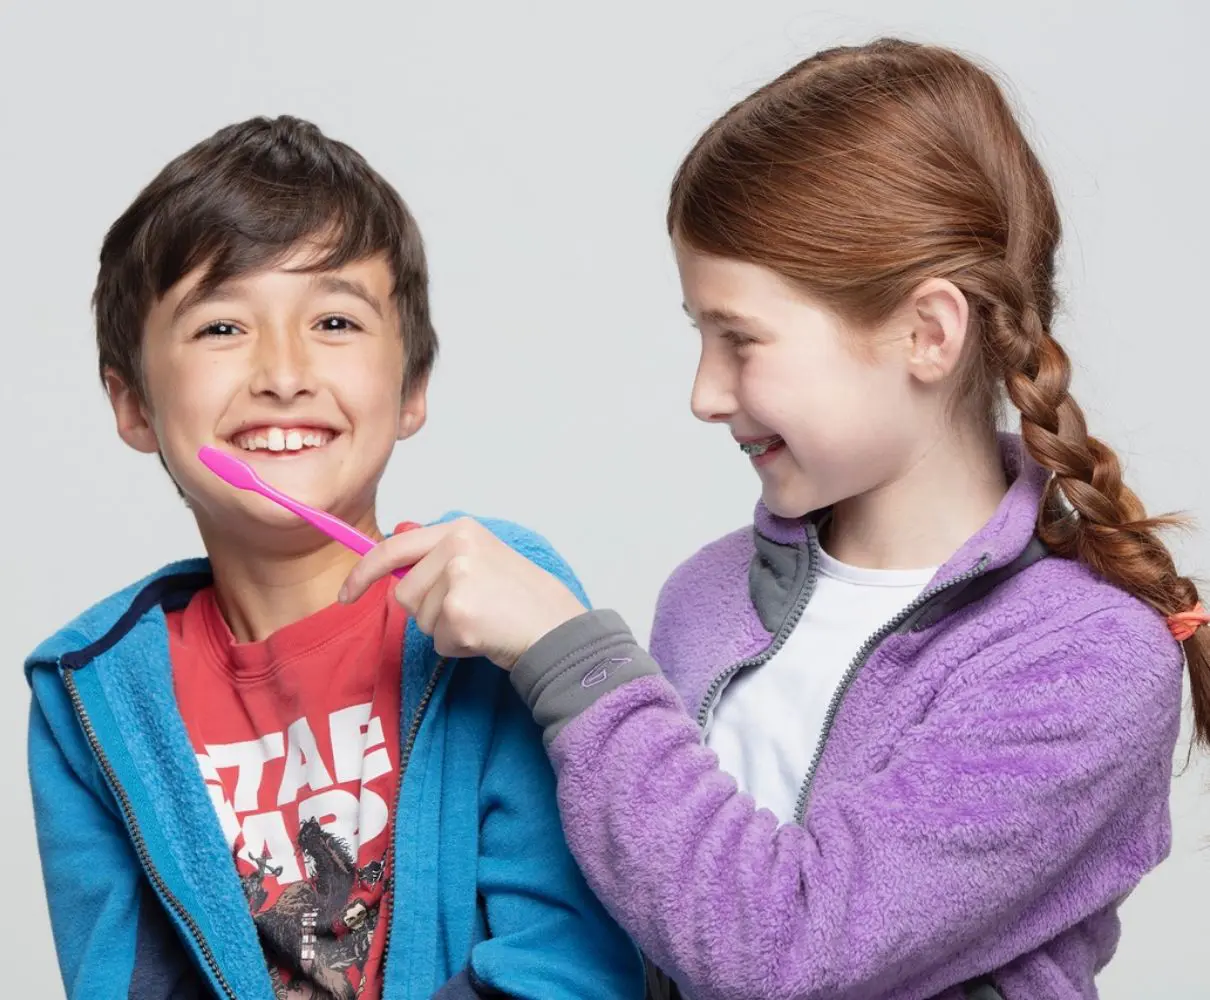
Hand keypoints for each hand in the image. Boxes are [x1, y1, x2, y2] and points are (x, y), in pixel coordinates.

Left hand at [338, 518, 587, 668]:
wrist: (556, 627)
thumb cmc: (521, 599)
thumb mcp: (482, 559)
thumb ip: (439, 558)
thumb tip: (392, 571)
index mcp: (460, 529)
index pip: (392, 548)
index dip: (362, 574)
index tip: (346, 595)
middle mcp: (456, 548)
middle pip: (403, 593)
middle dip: (427, 611)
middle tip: (469, 611)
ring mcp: (457, 580)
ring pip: (418, 620)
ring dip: (445, 630)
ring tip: (482, 621)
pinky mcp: (459, 613)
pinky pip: (438, 642)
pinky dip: (458, 647)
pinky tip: (486, 636)